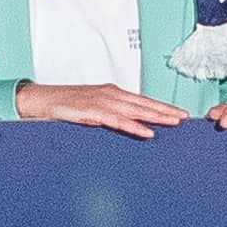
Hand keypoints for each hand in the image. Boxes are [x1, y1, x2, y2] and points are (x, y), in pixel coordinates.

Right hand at [17, 82, 185, 133]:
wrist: (42, 100)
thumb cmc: (65, 106)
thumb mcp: (92, 109)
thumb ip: (109, 115)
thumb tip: (127, 125)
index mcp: (112, 93)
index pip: (142, 101)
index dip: (161, 107)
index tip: (178, 113)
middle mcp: (110, 94)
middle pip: (144, 104)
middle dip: (165, 110)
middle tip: (185, 117)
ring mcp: (102, 102)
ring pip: (135, 110)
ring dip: (156, 116)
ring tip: (174, 122)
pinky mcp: (92, 112)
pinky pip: (118, 121)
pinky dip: (134, 126)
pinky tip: (148, 132)